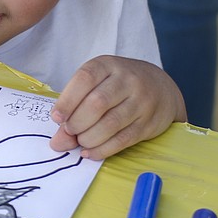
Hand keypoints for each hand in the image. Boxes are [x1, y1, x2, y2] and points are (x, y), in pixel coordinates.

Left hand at [48, 55, 186, 159]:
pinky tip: (90, 152)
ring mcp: (141, 101)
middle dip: (77, 122)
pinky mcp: (149, 123)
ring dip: (89, 137)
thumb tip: (57, 142)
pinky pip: (123, 139)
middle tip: (70, 131)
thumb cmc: (119, 85)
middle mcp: (127, 80)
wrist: (161, 87)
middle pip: (97, 103)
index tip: (57, 117)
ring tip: (81, 141)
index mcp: (108, 65)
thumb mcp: (97, 84)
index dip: (67, 100)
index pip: (85, 79)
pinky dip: (103, 149)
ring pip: (111, 123)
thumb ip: (74, 108)